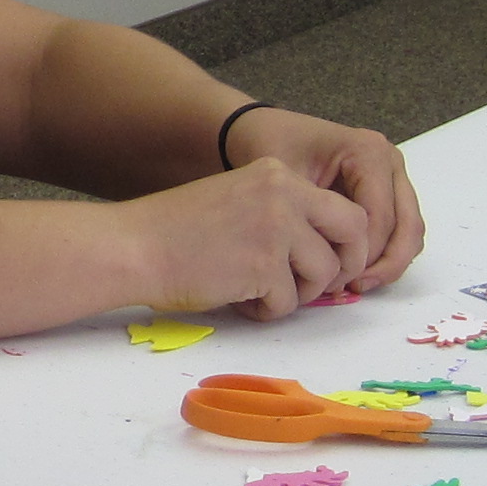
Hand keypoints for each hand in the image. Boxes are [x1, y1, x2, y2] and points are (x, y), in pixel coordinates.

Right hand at [118, 160, 377, 321]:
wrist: (132, 247)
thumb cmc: (175, 232)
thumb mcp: (238, 202)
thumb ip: (283, 216)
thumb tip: (328, 255)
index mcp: (277, 174)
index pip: (343, 207)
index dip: (343, 242)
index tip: (328, 263)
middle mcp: (284, 193)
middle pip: (354, 232)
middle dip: (343, 265)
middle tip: (318, 287)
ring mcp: (276, 228)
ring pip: (323, 274)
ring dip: (296, 293)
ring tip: (258, 293)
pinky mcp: (264, 266)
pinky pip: (288, 302)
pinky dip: (265, 311)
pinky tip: (235, 300)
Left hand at [225, 107, 424, 293]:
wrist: (263, 130)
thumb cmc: (271, 148)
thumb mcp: (284, 181)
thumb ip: (311, 219)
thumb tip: (331, 268)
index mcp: (368, 152)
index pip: (379, 217)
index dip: (360, 254)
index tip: (333, 277)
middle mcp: (389, 161)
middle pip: (407, 226)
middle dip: (384, 264)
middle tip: (354, 287)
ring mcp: (393, 176)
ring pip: (409, 231)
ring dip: (389, 263)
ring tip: (354, 284)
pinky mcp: (389, 191)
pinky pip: (400, 230)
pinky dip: (386, 254)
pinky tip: (356, 272)